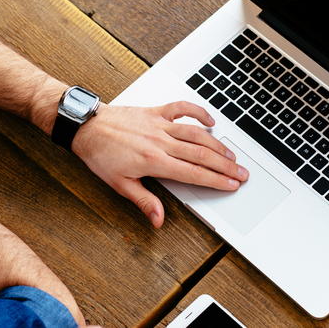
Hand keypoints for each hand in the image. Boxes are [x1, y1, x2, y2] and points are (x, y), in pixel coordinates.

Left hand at [71, 101, 249, 227]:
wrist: (86, 127)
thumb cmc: (100, 155)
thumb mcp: (120, 184)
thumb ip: (144, 201)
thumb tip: (158, 220)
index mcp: (154, 162)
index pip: (194, 173)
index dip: (217, 180)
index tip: (232, 184)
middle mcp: (161, 142)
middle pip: (202, 154)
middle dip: (226, 165)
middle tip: (242, 173)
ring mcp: (159, 125)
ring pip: (197, 134)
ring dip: (218, 144)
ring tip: (232, 155)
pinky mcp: (155, 112)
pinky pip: (182, 108)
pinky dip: (198, 112)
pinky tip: (210, 120)